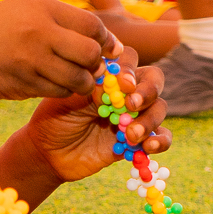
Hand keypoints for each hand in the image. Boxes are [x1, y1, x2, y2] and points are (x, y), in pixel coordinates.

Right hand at [0, 0, 112, 102]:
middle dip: (95, 64)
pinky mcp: (23, 83)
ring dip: (80, 84)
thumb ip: (54, 21)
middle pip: (91, 52)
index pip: (93, 25)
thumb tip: (96, 38)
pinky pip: (58, 91)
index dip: (105, 41)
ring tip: (70, 81)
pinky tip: (48, 85)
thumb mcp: (19, 11)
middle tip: (87, 69)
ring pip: (79, 78)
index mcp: (41, 6)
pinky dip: (61, 92)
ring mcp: (31, 58)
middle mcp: (40, 30)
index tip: (106, 50)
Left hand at [27, 52, 169, 179]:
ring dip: (150, 119)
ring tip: (132, 135)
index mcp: (107, 75)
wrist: (49, 154)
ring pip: (159, 107)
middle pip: (153, 80)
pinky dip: (161, 140)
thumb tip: (113, 84)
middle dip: (148, 90)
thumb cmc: (54, 119)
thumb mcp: (67, 99)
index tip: (122, 85)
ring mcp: (134, 116)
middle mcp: (125, 92)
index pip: (129, 59)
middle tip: (131, 105)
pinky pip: (162, 137)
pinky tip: (148, 146)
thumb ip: (91, 88)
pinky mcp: (139, 140)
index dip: (129, 69)